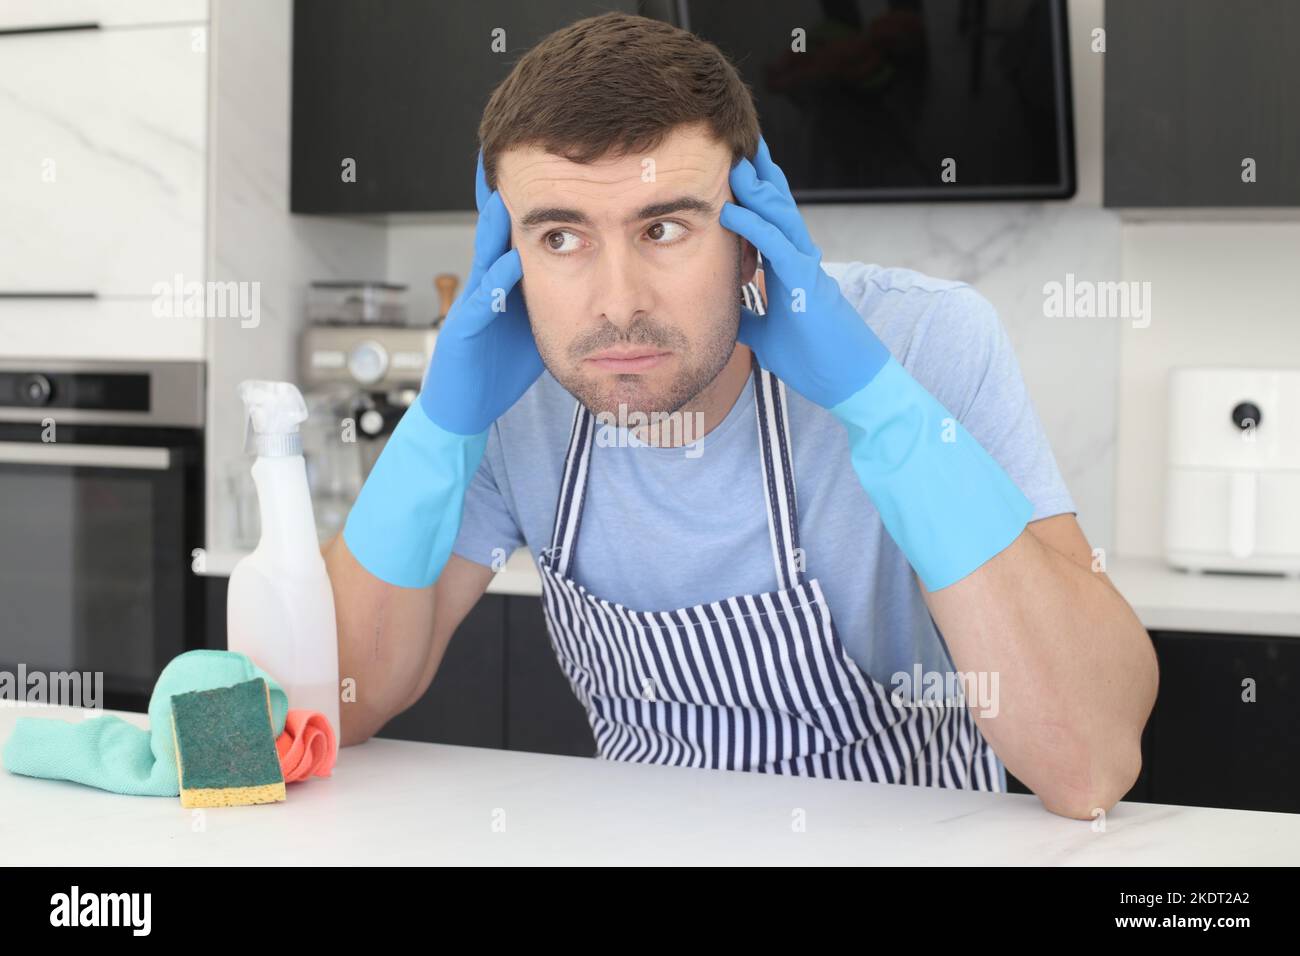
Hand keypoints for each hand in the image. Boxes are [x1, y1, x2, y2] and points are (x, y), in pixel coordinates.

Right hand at [418, 150, 543, 434]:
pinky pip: (480, 302)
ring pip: (484, 256)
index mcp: (504, 278)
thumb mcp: (538, 319)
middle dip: (505, 194)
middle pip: (496, 230)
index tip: (550, 162)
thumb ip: (559, 291)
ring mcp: (472, 303)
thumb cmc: (499, 362)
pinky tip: (511, 262)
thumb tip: (598, 268)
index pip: (519, 229)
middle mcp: (486, 283)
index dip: (532, 199)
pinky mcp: (464, 330)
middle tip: (516, 154)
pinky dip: (496, 282)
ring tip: (509, 196)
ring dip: (495, 227)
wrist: (465, 405)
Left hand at [720, 136, 889, 408]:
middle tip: (737, 142)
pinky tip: (732, 210)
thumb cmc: (815, 361)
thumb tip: (725, 312)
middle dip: (759, 174)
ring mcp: (807, 269)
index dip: (756, 193)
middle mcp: (801, 260)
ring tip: (732, 162)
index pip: (771, 220)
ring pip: (781, 216)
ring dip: (755, 189)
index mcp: (791, 269)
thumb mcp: (767, 338)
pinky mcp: (807, 286)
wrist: (849, 384)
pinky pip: (778, 247)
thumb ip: (748, 318)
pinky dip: (754, 227)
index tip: (737, 166)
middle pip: (778, 206)